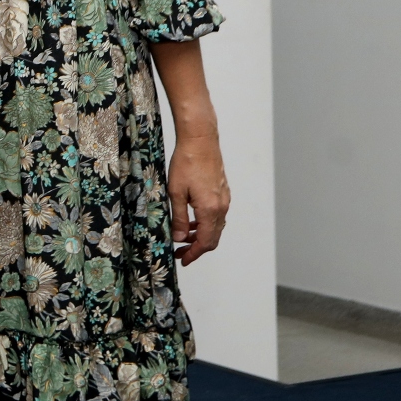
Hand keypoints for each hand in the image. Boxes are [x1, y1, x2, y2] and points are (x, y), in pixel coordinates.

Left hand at [166, 128, 229, 265]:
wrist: (200, 141)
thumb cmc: (186, 163)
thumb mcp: (176, 193)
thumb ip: (179, 218)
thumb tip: (179, 238)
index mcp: (210, 209)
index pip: (205, 242)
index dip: (194, 254)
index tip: (182, 259)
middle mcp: (221, 206)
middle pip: (213, 237)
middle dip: (197, 248)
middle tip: (180, 251)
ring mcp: (224, 199)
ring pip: (215, 227)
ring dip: (201, 235)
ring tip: (183, 236)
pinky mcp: (223, 192)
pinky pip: (217, 215)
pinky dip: (206, 223)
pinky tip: (192, 220)